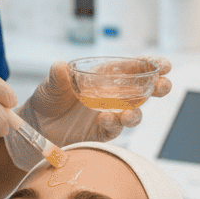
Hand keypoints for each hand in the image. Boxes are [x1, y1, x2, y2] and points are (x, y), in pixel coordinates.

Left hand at [4, 57, 171, 170]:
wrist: (34, 129)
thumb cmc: (45, 101)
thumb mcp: (50, 86)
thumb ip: (57, 78)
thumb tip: (60, 66)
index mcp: (102, 77)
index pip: (130, 68)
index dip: (148, 65)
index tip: (163, 65)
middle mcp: (109, 95)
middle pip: (140, 90)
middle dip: (155, 87)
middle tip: (164, 85)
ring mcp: (107, 114)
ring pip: (132, 113)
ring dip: (137, 113)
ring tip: (132, 113)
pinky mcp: (100, 133)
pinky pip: (113, 129)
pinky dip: (114, 125)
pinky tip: (109, 120)